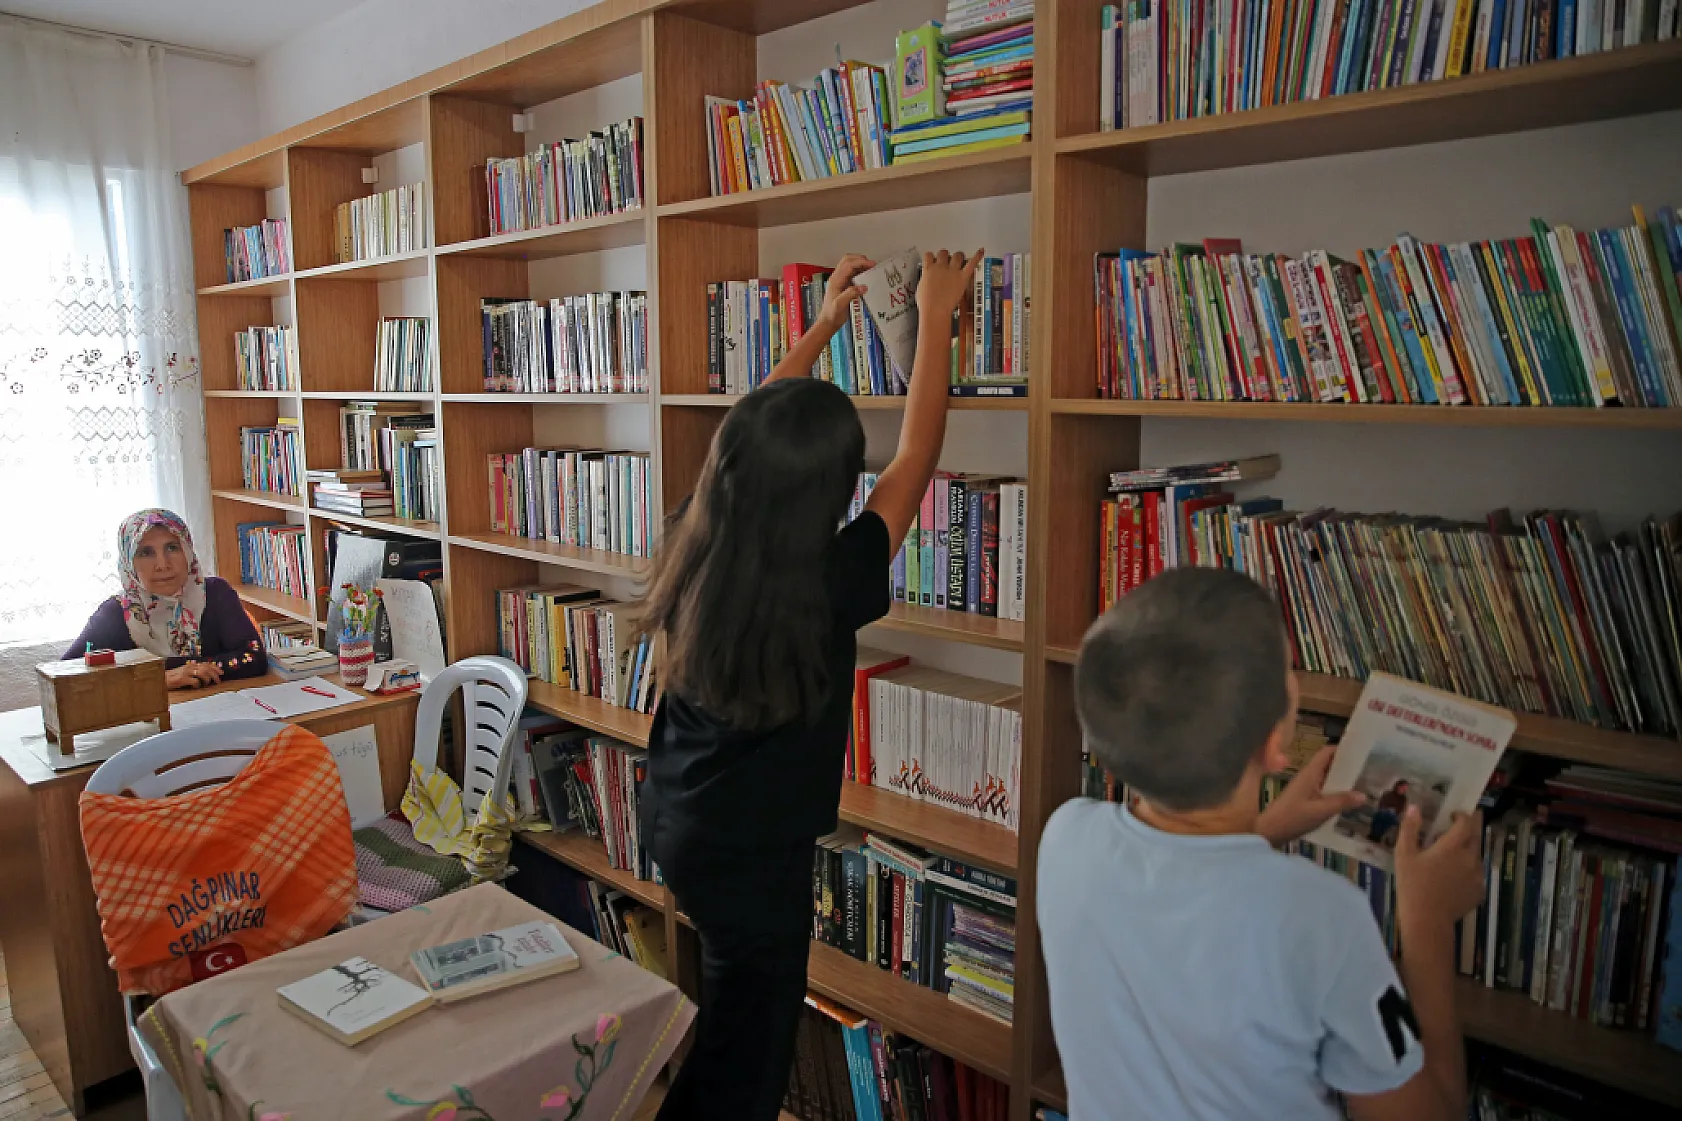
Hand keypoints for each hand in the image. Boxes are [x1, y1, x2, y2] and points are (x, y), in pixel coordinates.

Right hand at [165, 661, 221, 689]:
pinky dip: (198, 684)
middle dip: (214, 674)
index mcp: (191, 665)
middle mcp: (189, 667)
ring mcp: (186, 672)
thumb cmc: (174, 676)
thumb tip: (207, 674)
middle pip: (206, 668)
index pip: (206, 664)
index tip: (221, 672)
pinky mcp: (182, 679)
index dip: (215, 667)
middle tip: (218, 680)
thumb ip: (195, 671)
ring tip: (209, 683)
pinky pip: (195, 681)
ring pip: (202, 673)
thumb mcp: (185, 671)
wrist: (162, 679)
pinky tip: (197, 687)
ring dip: (208, 679)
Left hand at [817, 253, 874, 331]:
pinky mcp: (844, 285)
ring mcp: (840, 281)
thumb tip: (864, 287)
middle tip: (872, 265)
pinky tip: (867, 277)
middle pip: (848, 260)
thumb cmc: (832, 315)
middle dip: (860, 259)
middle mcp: (837, 278)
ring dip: (860, 264)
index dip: (860, 262)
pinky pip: (852, 273)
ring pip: (850, 266)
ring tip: (871, 269)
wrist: (828, 322)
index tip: (872, 264)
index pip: (848, 265)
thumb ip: (851, 294)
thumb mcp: (840, 305)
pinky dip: (860, 271)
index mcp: (835, 280)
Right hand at [915, 249, 982, 318]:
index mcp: (928, 269)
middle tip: (947, 261)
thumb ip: (926, 280)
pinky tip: (981, 251)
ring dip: (958, 256)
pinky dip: (977, 256)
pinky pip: (972, 263)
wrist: (934, 310)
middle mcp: (941, 267)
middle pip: (943, 252)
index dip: (931, 257)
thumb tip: (928, 280)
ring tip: (959, 259)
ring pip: (957, 255)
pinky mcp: (963, 277)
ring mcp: (953, 271)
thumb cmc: (926, 304)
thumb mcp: (921, 289)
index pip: (929, 255)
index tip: (932, 259)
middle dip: (945, 256)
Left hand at [1256, 744, 1365, 845]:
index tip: (1361, 752)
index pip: (1326, 752)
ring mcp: (1304, 787)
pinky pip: (1321, 789)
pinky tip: (1346, 799)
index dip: (1342, 749)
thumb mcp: (1321, 811)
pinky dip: (1334, 790)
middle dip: (1346, 766)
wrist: (1269, 831)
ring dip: (1340, 779)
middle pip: (1328, 764)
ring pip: (1325, 777)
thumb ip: (1342, 802)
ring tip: (1362, 784)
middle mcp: (1307, 776)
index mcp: (1310, 773)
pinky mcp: (1303, 798)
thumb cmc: (1293, 817)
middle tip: (1367, 770)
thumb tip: (1364, 795)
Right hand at [1395, 808, 1483, 935]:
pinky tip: (1453, 879)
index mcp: (1452, 846)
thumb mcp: (1404, 855)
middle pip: (1475, 837)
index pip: (1466, 823)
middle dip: (1466, 831)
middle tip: (1452, 833)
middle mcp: (1470, 858)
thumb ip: (1410, 829)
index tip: (1453, 816)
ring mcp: (1477, 875)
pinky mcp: (1479, 890)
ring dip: (1466, 852)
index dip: (1462, 816)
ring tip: (1449, 859)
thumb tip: (1414, 807)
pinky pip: (1476, 874)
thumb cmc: (1413, 885)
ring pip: (1476, 856)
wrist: (1427, 920)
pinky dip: (1468, 870)